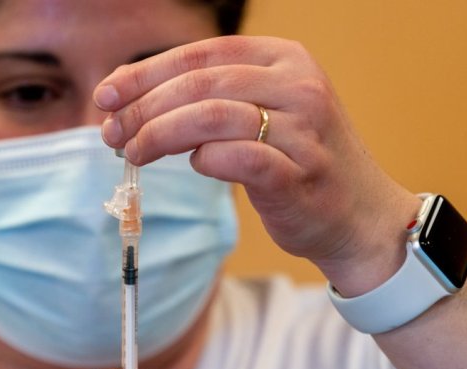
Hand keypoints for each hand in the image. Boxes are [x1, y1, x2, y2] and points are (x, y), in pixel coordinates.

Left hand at [94, 36, 420, 295]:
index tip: (106, 95)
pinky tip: (194, 166)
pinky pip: (237, 159)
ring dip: (160, 134)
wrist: (360, 218)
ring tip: (133, 152)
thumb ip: (212, 99)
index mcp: (285, 58)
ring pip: (211, 116)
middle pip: (200, 82)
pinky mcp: (300, 173)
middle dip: (144, 106)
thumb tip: (132, 103)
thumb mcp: (264, 112)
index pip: (201, 53)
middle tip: (110, 131)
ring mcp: (303, 129)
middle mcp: (298, 85)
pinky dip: (205, 160)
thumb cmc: (299, 163)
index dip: (145, 72)